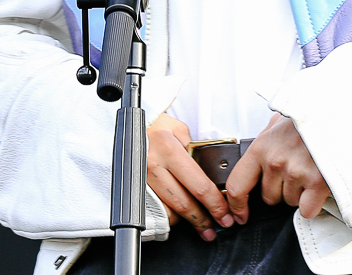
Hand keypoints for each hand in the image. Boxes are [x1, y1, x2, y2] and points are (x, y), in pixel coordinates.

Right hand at [146, 113, 236, 241]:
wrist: (127, 127)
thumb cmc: (154, 126)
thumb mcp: (178, 129)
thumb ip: (194, 149)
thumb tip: (211, 171)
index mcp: (168, 149)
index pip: (198, 185)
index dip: (214, 203)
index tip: (224, 212)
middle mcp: (153, 166)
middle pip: (184, 204)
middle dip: (202, 220)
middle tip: (213, 226)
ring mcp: (142, 180)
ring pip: (169, 211)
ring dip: (186, 220)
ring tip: (200, 223)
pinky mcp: (136, 188)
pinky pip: (156, 209)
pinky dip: (169, 214)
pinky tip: (179, 213)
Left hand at [225, 112, 331, 220]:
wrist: (342, 114)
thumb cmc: (312, 117)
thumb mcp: (281, 121)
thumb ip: (267, 138)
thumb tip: (258, 151)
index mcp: (262, 147)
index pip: (237, 185)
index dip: (237, 205)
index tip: (240, 215)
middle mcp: (275, 161)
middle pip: (269, 198)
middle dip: (282, 189)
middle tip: (297, 171)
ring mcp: (296, 173)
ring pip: (290, 203)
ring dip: (300, 193)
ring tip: (311, 171)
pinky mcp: (317, 183)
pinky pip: (306, 210)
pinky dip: (313, 204)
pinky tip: (318, 186)